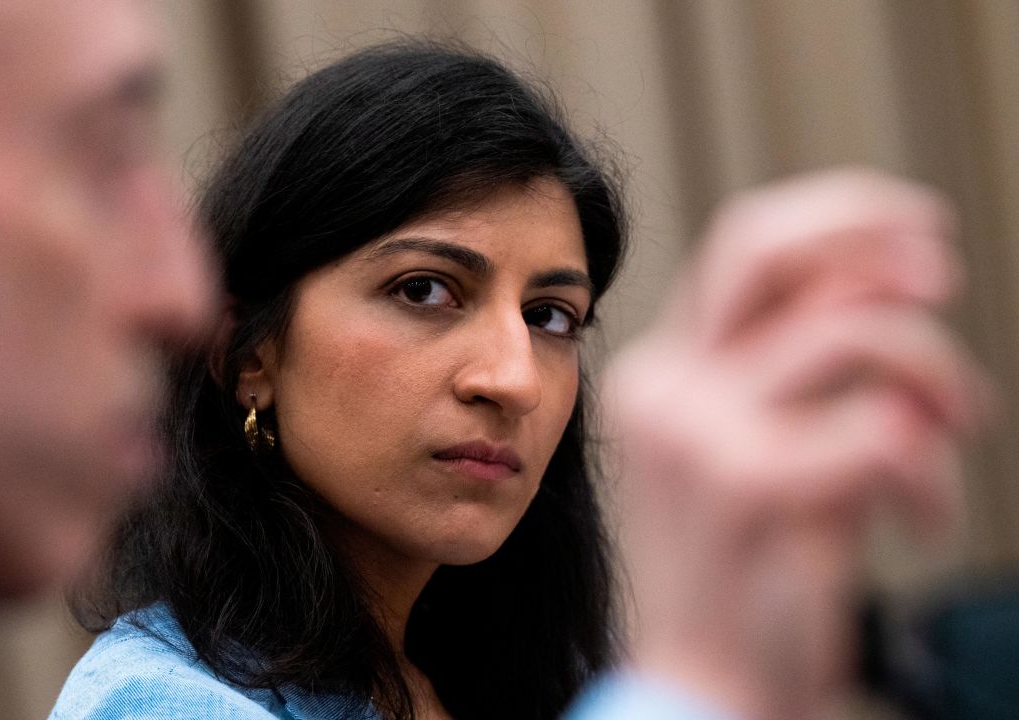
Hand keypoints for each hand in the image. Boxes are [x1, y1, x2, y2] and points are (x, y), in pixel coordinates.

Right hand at [601, 169, 991, 719]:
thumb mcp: (766, 448)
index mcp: (664, 375)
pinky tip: (915, 523)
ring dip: (938, 378)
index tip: (917, 232)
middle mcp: (667, 389)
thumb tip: (886, 281)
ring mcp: (698, 433)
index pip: (744, 246)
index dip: (840, 216)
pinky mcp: (749, 486)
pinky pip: (889, 432)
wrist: (704, 683)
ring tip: (953, 436)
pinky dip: (932, 479)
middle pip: (768, 251)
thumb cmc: (746, 576)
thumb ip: (799, 368)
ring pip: (855, 335)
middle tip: (944, 277)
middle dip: (873, 239)